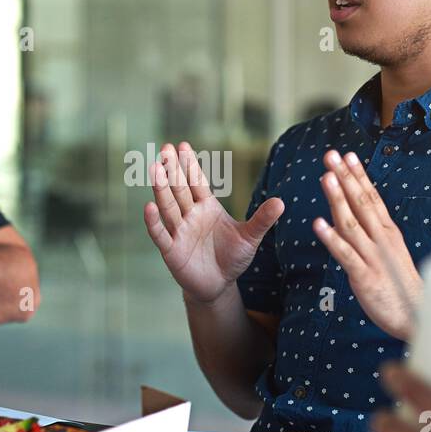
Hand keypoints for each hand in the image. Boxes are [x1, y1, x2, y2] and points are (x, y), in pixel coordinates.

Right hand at [142, 141, 283, 303]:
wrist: (218, 285)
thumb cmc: (232, 258)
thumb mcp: (250, 238)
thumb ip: (262, 220)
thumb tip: (281, 202)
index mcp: (207, 207)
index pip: (196, 182)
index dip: (190, 165)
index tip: (183, 146)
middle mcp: (189, 215)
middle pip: (179, 189)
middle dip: (172, 169)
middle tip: (166, 148)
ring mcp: (178, 232)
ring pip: (168, 206)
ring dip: (161, 188)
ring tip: (155, 168)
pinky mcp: (171, 251)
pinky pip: (160, 234)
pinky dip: (154, 222)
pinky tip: (148, 207)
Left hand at [311, 150, 420, 339]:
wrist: (418, 318)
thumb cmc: (401, 286)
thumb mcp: (391, 253)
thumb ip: (375, 234)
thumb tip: (356, 216)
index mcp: (389, 232)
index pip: (372, 198)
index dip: (358, 176)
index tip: (347, 155)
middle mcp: (382, 240)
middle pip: (361, 203)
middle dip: (345, 177)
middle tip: (330, 154)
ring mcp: (374, 257)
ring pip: (352, 223)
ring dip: (337, 199)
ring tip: (324, 177)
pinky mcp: (365, 277)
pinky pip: (346, 255)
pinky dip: (332, 239)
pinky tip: (318, 224)